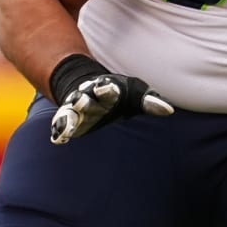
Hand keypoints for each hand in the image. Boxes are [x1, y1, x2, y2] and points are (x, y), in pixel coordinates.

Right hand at [48, 54, 173, 144]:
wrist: (88, 88)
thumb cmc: (118, 94)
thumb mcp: (135, 94)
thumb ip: (150, 102)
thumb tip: (168, 110)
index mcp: (106, 90)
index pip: (107, 88)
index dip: (107, 88)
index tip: (109, 87)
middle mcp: (88, 98)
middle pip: (84, 98)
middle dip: (82, 100)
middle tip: (80, 100)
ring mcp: (76, 111)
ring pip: (69, 112)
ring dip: (67, 118)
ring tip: (65, 126)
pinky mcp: (70, 122)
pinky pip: (61, 126)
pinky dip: (60, 132)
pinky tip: (58, 139)